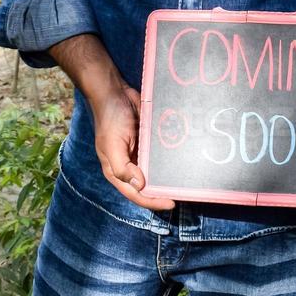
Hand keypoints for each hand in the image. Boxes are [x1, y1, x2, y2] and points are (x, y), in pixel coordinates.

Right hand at [90, 84, 175, 211]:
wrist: (114, 93)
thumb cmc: (110, 120)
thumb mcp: (112, 145)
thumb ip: (123, 168)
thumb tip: (140, 186)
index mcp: (117, 171)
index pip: (135, 193)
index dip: (152, 201)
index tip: (171, 203)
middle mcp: (129, 165)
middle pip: (147, 185)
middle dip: (162, 192)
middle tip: (183, 194)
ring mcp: (140, 153)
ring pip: (155, 171)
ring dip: (167, 176)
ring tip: (186, 182)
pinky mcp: (148, 141)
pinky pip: (160, 153)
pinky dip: (170, 158)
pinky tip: (183, 160)